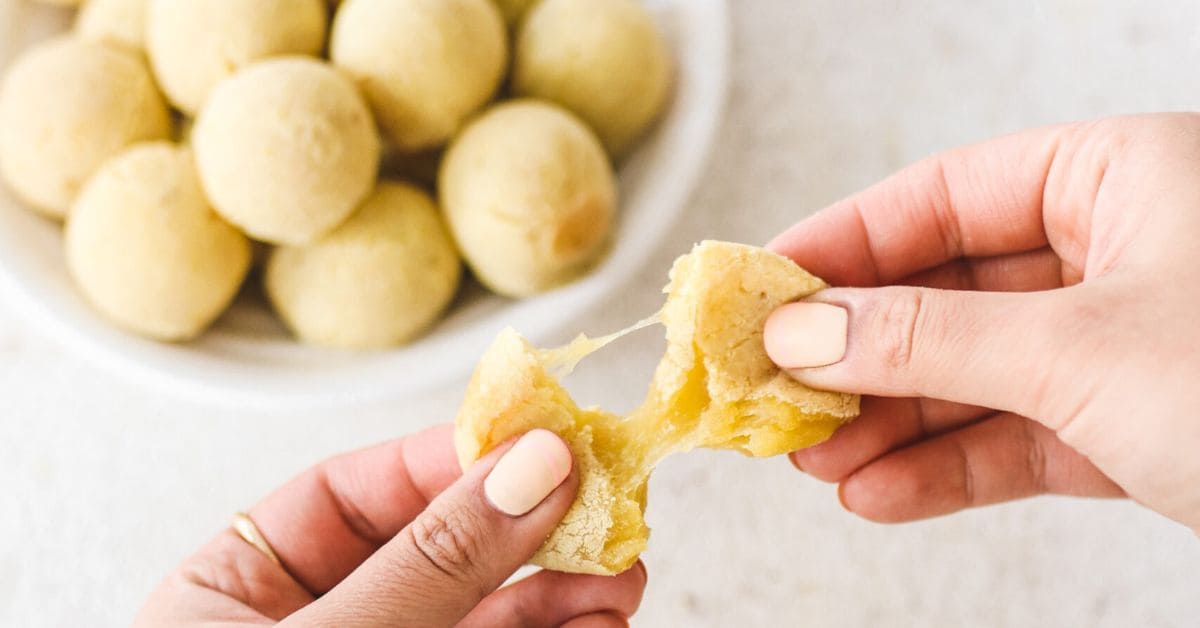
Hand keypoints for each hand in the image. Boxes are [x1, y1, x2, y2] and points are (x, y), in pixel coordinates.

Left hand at [136, 426, 646, 626]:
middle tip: (602, 510)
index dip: (450, 457)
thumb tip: (531, 465)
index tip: (541, 441)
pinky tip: (598, 623)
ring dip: (560, 588)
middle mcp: (317, 627)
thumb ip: (432, 564)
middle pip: (437, 548)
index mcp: (237, 592)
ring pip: (485, 613)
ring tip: (619, 572)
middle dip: (526, 528)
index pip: (353, 493)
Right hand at [763, 113, 1199, 532]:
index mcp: (1123, 177)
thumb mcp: (1082, 352)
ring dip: (889, 424)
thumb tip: (805, 334)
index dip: (846, 244)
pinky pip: (1019, 436)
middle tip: (777, 388)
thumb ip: (931, 340)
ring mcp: (1125, 342)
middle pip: (949, 294)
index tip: (767, 288)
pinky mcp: (1134, 425)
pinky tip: (880, 491)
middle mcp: (1121, 250)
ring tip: (813, 457)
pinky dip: (947, 467)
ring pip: (976, 375)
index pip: (947, 196)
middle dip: (862, 357)